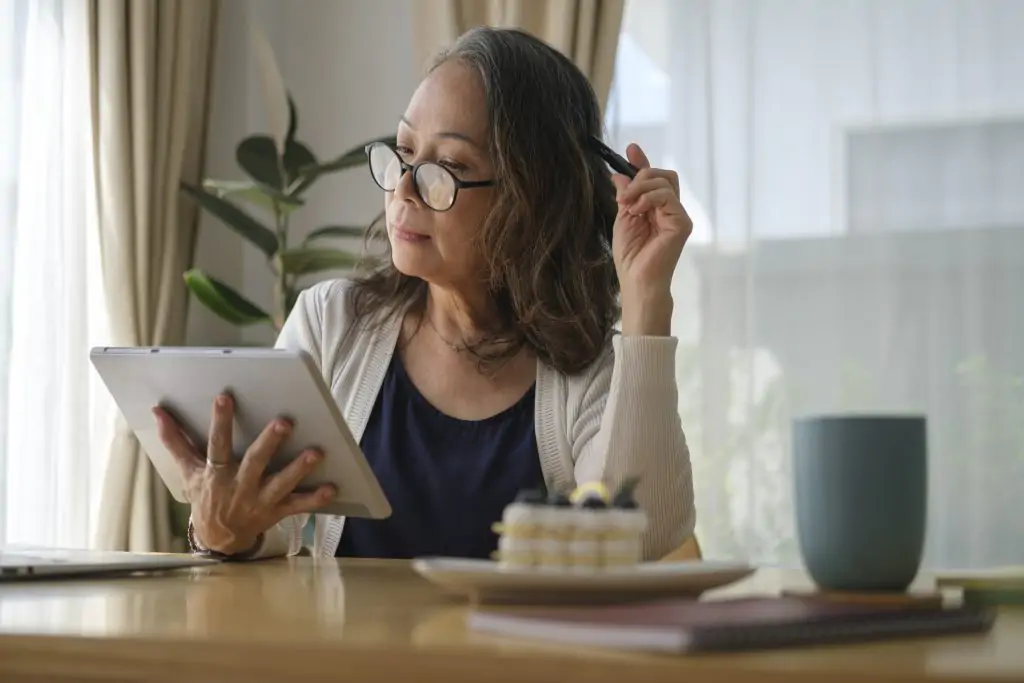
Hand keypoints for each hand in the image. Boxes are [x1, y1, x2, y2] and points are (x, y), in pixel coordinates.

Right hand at [154, 393, 335, 554]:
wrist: (217, 538)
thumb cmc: (204, 496)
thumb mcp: (187, 471)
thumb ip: (175, 441)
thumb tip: (157, 412)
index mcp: (217, 474)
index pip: (216, 444)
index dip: (219, 422)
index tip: (224, 397)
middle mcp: (239, 487)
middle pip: (255, 462)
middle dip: (269, 443)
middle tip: (285, 422)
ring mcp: (260, 500)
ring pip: (281, 484)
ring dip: (299, 469)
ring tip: (316, 453)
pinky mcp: (276, 512)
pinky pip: (298, 506)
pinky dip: (315, 499)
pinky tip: (332, 488)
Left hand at [610, 144, 692, 333]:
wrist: (637, 279)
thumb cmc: (630, 256)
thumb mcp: (623, 218)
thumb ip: (626, 195)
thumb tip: (619, 174)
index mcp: (657, 209)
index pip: (654, 179)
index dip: (643, 162)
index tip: (631, 149)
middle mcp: (671, 210)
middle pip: (663, 175)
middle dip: (641, 176)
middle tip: (623, 194)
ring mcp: (678, 215)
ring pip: (664, 182)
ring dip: (641, 187)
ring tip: (627, 205)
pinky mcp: (682, 222)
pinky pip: (667, 196)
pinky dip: (648, 198)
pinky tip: (637, 211)